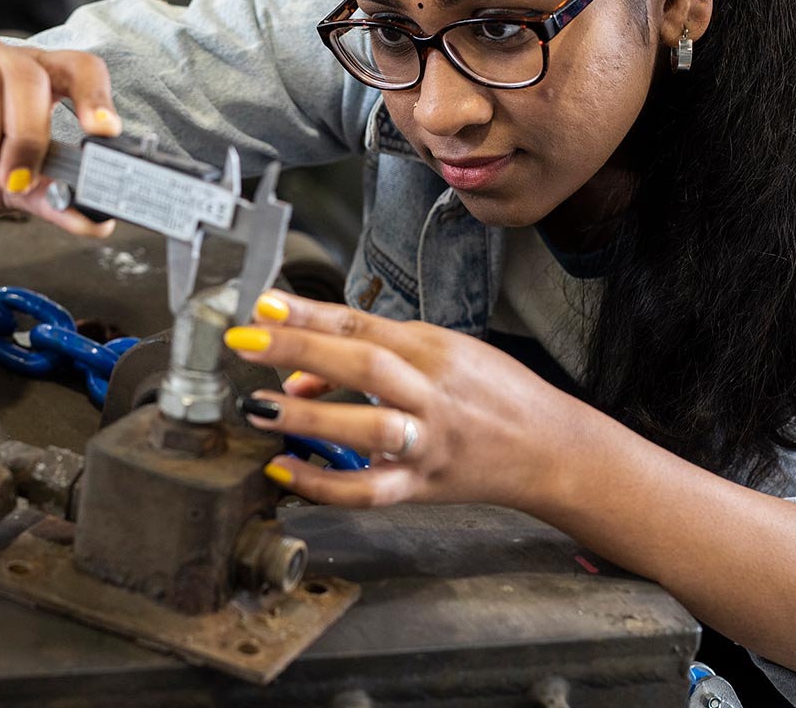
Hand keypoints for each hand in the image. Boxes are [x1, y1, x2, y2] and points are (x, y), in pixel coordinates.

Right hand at [0, 41, 123, 236]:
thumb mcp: (12, 190)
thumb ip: (53, 200)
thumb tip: (98, 222)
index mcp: (38, 81)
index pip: (79, 67)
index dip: (95, 95)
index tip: (103, 132)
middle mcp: (1, 60)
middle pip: (28, 76)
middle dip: (26, 136)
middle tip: (14, 180)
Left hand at [227, 290, 587, 509]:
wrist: (549, 448)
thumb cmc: (494, 394)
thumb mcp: (441, 354)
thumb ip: (374, 356)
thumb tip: (299, 373)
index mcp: (435, 351)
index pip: (364, 325)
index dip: (310, 313)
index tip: (263, 304)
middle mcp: (431, 394)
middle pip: (364, 364)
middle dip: (299, 350)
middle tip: (246, 341)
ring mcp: (428, 443)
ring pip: (367, 427)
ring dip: (307, 417)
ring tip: (259, 408)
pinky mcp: (423, 485)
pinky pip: (369, 491)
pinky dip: (323, 484)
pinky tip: (284, 470)